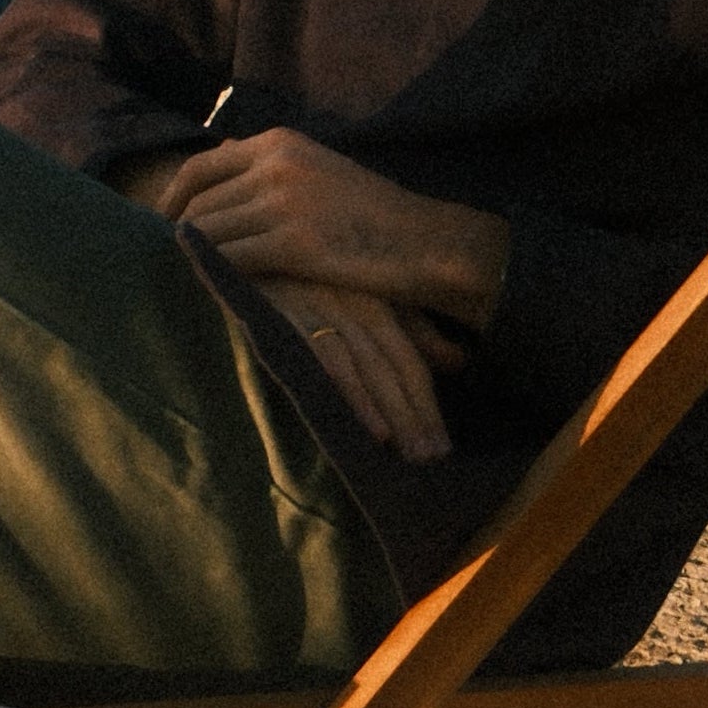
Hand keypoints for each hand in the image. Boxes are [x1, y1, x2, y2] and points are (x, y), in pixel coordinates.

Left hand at [163, 128, 508, 326]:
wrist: (421, 240)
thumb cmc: (372, 214)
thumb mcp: (319, 171)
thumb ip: (271, 172)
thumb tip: (217, 187)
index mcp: (279, 142)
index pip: (201, 166)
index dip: (173, 198)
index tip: (164, 225)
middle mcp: (275, 164)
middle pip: (200, 204)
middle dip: (182, 236)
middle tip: (176, 265)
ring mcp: (282, 203)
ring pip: (208, 234)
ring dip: (197, 260)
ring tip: (194, 280)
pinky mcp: (292, 243)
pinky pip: (231, 261)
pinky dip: (217, 277)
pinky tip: (218, 291)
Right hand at [253, 277, 454, 461]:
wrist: (248, 248)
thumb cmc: (311, 277)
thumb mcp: (365, 295)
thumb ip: (412, 328)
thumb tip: (459, 361)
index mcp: (375, 303)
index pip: (409, 361)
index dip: (427, 404)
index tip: (442, 447)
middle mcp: (353, 308)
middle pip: (392, 367)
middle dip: (414, 414)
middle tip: (432, 458)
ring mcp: (319, 314)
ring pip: (364, 367)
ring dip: (388, 410)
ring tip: (408, 450)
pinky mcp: (284, 320)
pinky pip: (322, 360)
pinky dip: (347, 391)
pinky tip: (366, 422)